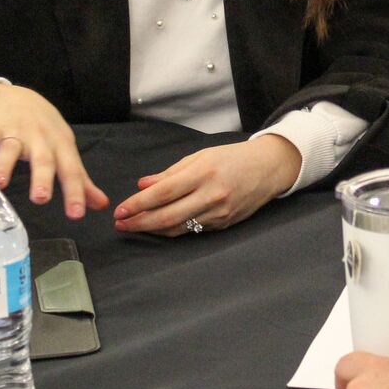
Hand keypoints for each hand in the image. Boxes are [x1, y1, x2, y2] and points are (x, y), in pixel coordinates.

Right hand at [0, 84, 108, 217]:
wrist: (22, 98)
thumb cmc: (46, 131)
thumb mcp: (65, 152)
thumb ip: (80, 180)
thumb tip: (101, 205)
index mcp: (61, 147)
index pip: (71, 172)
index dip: (75, 193)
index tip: (76, 215)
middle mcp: (41, 139)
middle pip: (42, 160)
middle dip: (42, 178)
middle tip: (41, 199)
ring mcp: (18, 131)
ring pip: (12, 147)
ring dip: (4, 163)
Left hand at [113, 135, 300, 235]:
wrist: (268, 169)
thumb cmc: (231, 158)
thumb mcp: (200, 157)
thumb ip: (170, 173)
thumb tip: (142, 186)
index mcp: (203, 173)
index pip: (164, 192)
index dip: (139, 204)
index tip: (120, 210)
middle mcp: (211, 195)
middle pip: (168, 216)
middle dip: (140, 223)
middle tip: (121, 224)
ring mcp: (219, 213)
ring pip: (179, 228)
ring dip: (153, 230)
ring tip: (134, 227)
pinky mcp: (224, 225)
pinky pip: (192, 231)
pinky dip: (172, 230)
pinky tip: (158, 227)